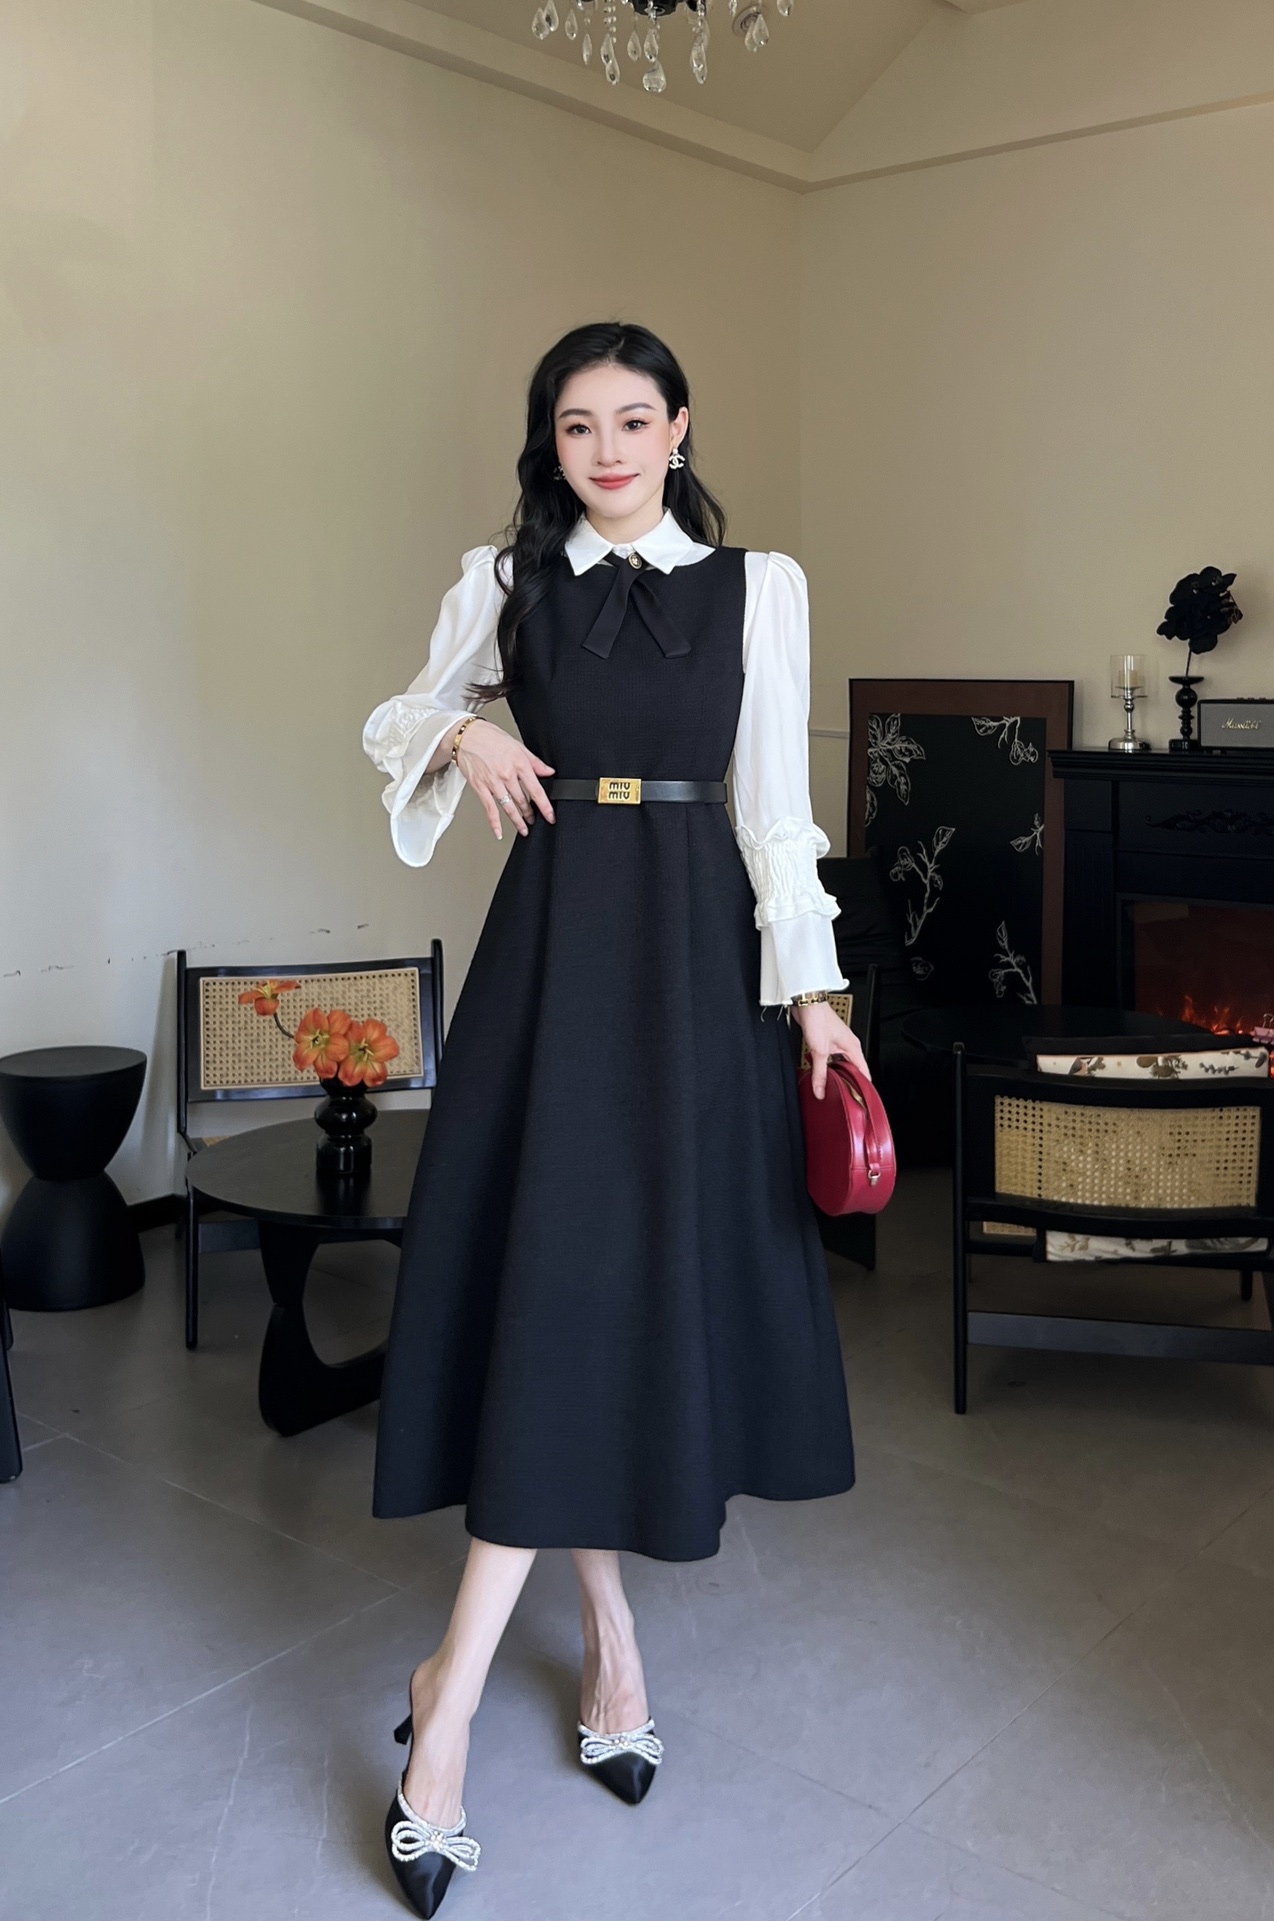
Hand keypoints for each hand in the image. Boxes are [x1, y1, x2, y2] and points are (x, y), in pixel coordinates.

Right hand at [451, 718, 555, 839]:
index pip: (536, 790)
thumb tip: (549, 772)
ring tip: (524, 829)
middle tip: (535, 820)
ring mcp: (493, 783)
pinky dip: (494, 822)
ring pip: (508, 807)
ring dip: (517, 820)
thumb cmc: (490, 737)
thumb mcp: (518, 746)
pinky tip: (499, 831)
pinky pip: (489, 808)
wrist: (466, 736)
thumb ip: (535, 762)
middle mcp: (507, 775)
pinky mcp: (480, 787)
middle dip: (530, 813)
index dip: (545, 806)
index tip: (550, 816)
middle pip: (522, 800)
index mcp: (519, 764)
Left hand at [793, 1000, 870, 1099]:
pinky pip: (831, 1058)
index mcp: (853, 1047)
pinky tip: (820, 1071)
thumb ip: (820, 1073)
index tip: (861, 1097)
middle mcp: (848, 1045)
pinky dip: (827, 1066)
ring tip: (831, 1085)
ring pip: (841, 1064)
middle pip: (852, 1069)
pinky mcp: (827, 1041)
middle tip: (843, 1094)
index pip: (864, 1071)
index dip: (863, 1085)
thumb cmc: (818, 1019)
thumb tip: (820, 1089)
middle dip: (848, 1081)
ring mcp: (838, 1043)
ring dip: (836, 1073)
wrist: (807, 1004)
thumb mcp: (819, 1051)